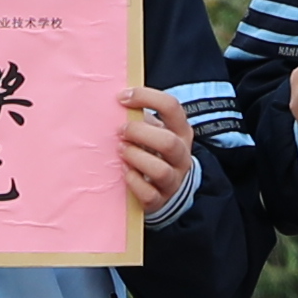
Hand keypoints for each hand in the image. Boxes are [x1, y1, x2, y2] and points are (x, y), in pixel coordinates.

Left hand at [118, 85, 197, 221]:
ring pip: (160, 170)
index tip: (122, 98)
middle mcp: (182, 155)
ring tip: (121, 151)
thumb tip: (115, 101)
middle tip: (120, 131)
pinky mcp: (160, 199)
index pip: (171, 106)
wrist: (163, 185)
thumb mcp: (153, 130)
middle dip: (139, 133)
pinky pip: (149, 194)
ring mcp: (173, 179)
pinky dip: (133, 181)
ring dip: (136, 158)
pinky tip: (123, 171)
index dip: (145, 97)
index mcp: (181, 131)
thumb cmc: (152, 149)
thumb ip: (140, 117)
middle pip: (168, 142)